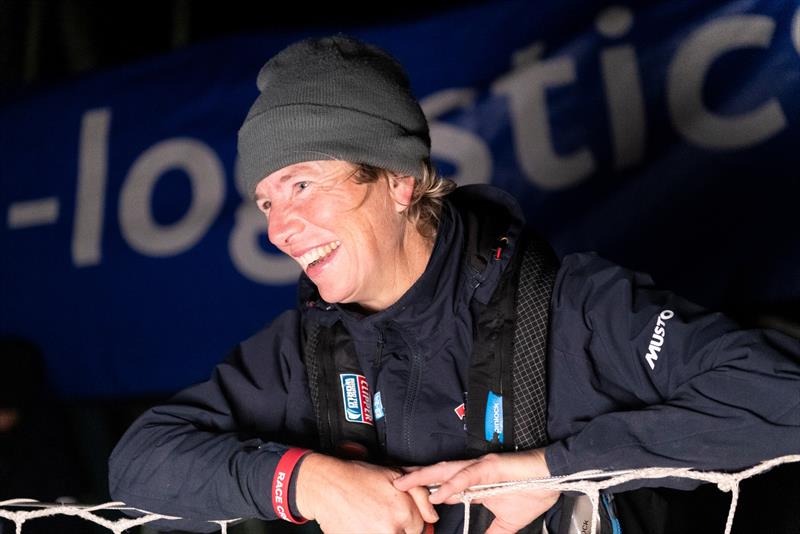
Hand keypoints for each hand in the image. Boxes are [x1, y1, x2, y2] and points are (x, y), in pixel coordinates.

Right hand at [295, 453, 438, 532]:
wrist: (326, 485)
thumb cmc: (357, 477)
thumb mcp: (393, 475)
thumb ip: (419, 494)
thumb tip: (433, 516)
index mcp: (404, 512)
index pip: (421, 526)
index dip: (410, 519)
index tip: (398, 514)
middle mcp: (392, 529)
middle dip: (398, 527)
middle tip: (381, 514)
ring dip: (386, 529)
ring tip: (372, 519)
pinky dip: (370, 532)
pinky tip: (364, 524)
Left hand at [393, 449, 558, 533]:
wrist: (553, 479)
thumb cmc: (532, 492)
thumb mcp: (507, 521)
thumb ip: (491, 532)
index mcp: (473, 483)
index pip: (442, 484)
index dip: (423, 487)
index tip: (404, 494)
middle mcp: (472, 472)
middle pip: (437, 474)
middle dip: (414, 479)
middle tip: (393, 485)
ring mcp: (480, 468)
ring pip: (445, 471)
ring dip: (424, 477)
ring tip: (405, 484)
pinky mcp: (491, 467)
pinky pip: (467, 476)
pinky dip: (451, 484)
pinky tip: (438, 492)